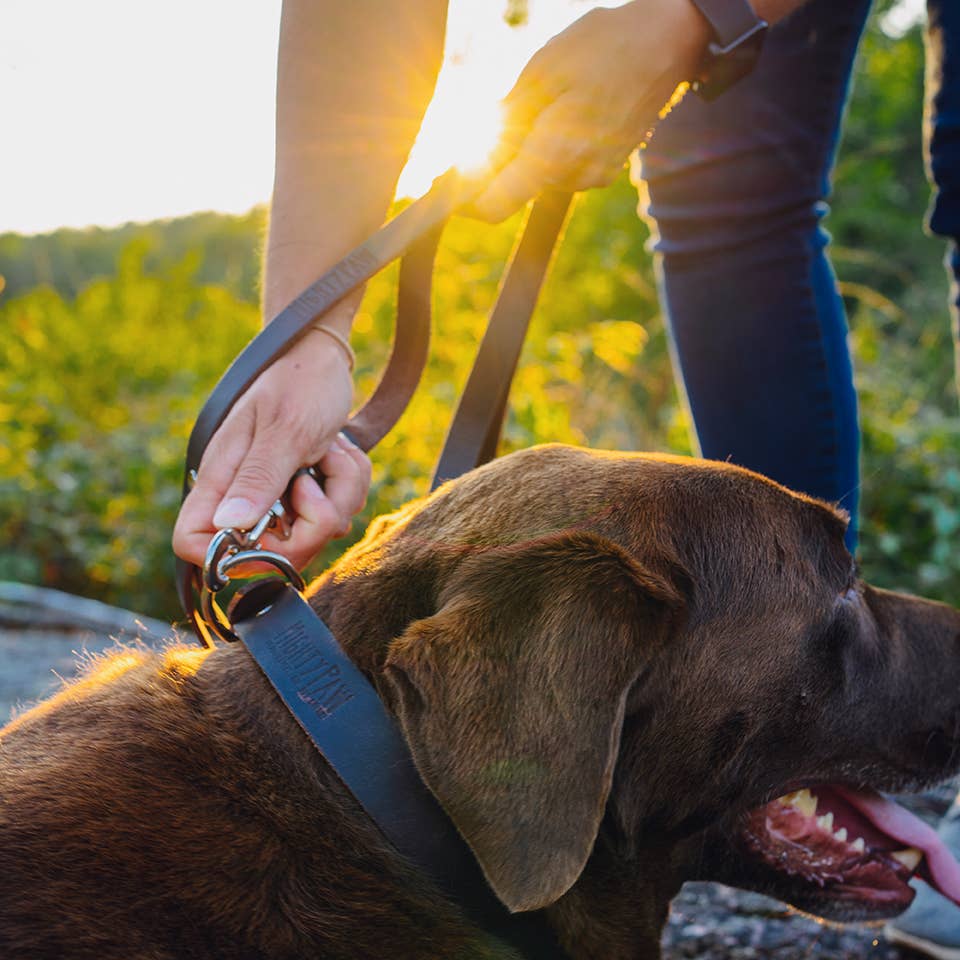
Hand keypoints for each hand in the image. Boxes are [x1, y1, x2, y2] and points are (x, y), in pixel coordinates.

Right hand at [173, 323, 371, 570]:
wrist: (326, 356)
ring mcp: (278, 497)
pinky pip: (336, 514)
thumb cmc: (300, 382)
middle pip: (269, 554)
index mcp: (221, 477)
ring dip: (338, 494)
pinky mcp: (307, 494)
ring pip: (313, 534)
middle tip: (317, 483)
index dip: (230, 556)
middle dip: (311, 524)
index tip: (276, 540)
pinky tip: (340, 453)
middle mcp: (244, 494)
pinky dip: (348, 485)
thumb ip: (259, 478)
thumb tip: (227, 526)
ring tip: (331, 452)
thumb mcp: (285, 429)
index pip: (193, 541)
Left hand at [470, 0, 709, 220]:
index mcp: (553, 157)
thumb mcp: (541, 74)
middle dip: (497, 163)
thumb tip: (467, 164)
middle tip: (498, 116)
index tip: (447, 182)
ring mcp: (595, 176)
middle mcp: (575, 177)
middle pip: (515, 189)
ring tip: (547, 101)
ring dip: (527, 149)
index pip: (493, 207)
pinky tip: (567, 110)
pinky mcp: (605, 169)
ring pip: (539, 176)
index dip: (465, 199)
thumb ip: (503, 124)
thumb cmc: (602, 47)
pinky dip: (552, 146)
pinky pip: (563, 167)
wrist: (668, 41)